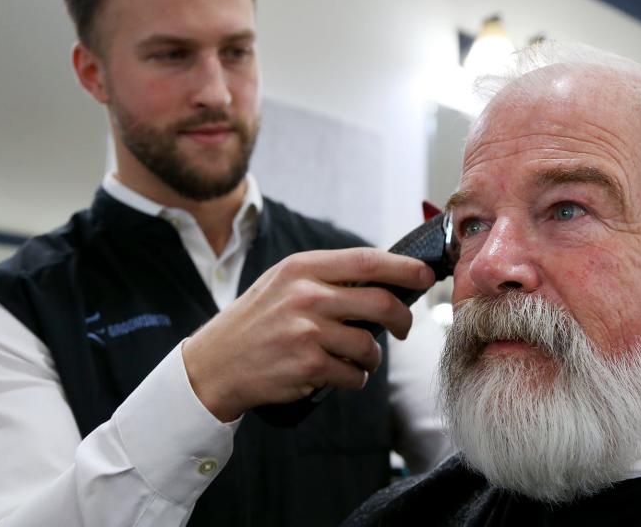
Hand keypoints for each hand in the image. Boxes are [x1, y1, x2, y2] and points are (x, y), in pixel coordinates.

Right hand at [181, 247, 435, 421]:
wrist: (214, 364)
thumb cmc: (256, 322)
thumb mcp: (283, 283)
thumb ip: (327, 277)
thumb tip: (384, 278)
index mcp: (303, 268)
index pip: (368, 261)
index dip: (404, 269)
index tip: (426, 275)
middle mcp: (307, 295)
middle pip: (381, 302)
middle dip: (402, 319)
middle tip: (403, 328)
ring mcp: (308, 331)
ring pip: (370, 345)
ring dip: (371, 358)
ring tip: (355, 359)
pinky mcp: (309, 365)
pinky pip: (355, 375)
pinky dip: (354, 379)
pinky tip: (336, 374)